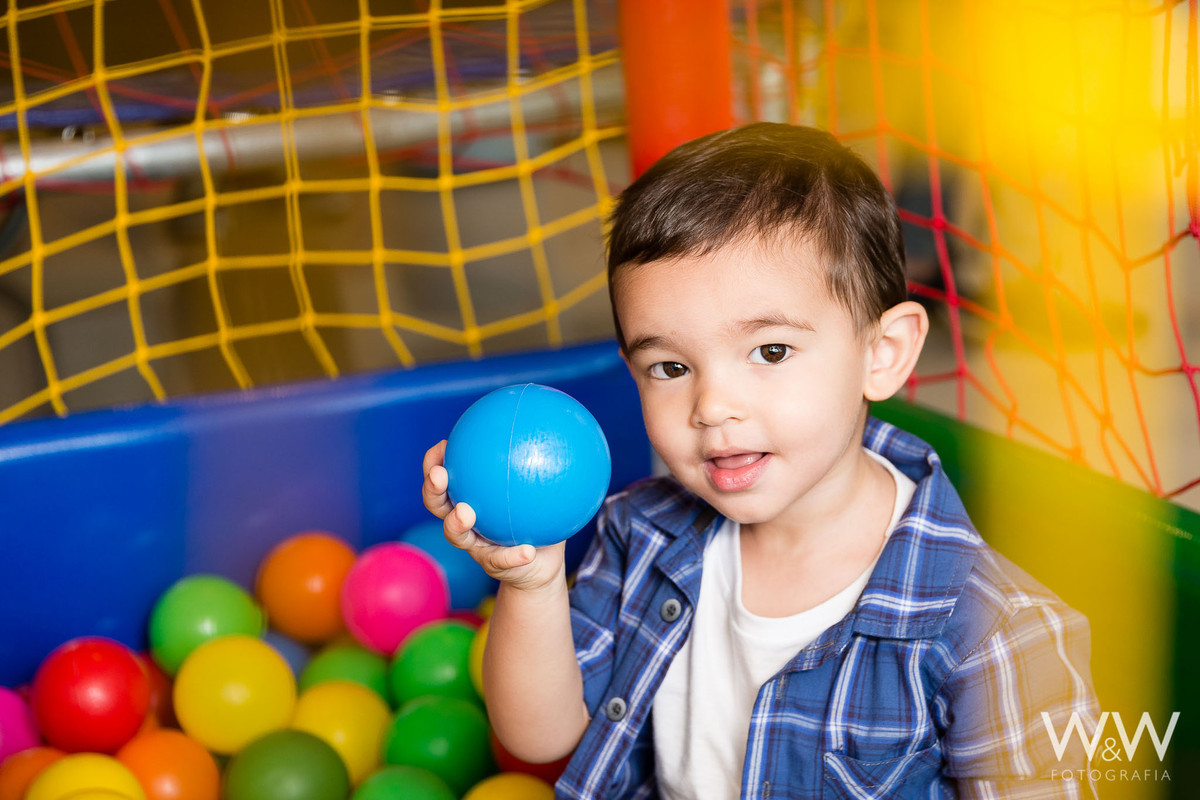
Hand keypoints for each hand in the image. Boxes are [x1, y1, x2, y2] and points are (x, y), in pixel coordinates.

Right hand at [422, 440, 565, 591]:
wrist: (542, 561)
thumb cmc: (537, 516)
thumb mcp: (540, 489)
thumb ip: (540, 465)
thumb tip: (553, 433)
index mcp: (468, 498)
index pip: (443, 478)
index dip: (434, 462)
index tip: (442, 445)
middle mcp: (464, 521)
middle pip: (437, 505)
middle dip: (432, 489)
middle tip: (439, 475)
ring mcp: (476, 545)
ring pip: (456, 535)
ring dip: (457, 523)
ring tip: (466, 513)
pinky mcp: (494, 565)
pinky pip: (503, 560)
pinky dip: (514, 556)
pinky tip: (527, 551)